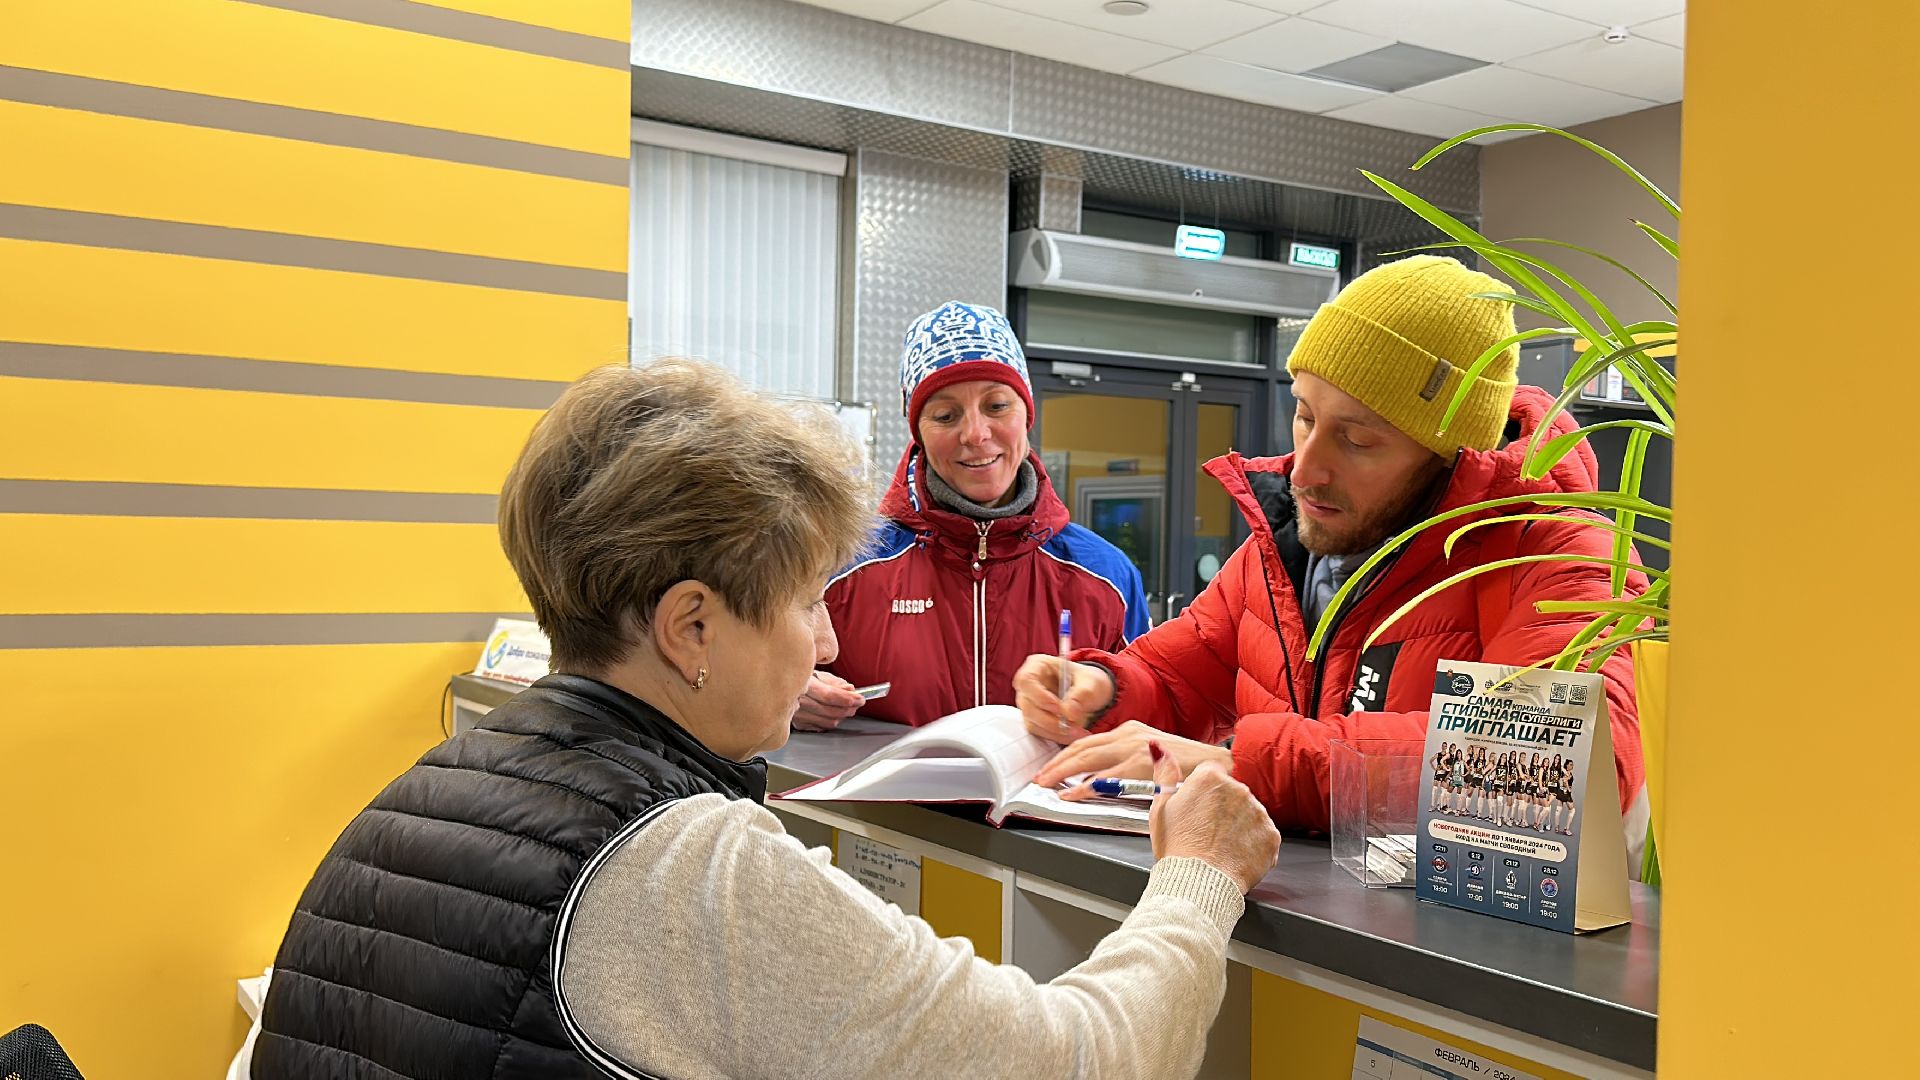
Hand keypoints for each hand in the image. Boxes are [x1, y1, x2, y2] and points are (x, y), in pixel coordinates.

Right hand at [792, 671, 862, 730]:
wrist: (778, 684)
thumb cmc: (799, 676)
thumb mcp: (816, 672)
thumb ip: (834, 682)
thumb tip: (850, 690)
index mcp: (801, 683)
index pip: (829, 695)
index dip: (848, 699)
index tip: (860, 698)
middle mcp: (796, 701)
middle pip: (830, 711)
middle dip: (848, 709)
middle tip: (857, 703)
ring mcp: (795, 715)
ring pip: (827, 722)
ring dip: (842, 716)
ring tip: (847, 708)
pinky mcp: (796, 724)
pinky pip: (821, 727)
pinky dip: (830, 721)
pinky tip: (832, 713)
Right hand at [1012, 654, 1114, 742]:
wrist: (1091, 694)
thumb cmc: (1088, 682)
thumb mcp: (1091, 683)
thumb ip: (1080, 695)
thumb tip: (1069, 714)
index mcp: (1038, 666)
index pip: (1026, 680)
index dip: (1039, 696)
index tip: (1058, 708)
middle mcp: (1029, 686)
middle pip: (1027, 705)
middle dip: (1050, 719)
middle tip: (1073, 725)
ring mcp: (1029, 704)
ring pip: (1032, 722)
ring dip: (1056, 731)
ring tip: (1079, 732)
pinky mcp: (1035, 720)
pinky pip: (1041, 732)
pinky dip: (1058, 736)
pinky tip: (1074, 735)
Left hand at [1033, 720, 1230, 789]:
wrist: (1223, 768)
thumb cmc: (1190, 769)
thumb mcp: (1154, 760)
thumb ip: (1128, 766)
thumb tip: (1102, 782)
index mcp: (1131, 731)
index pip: (1089, 741)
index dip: (1065, 755)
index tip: (1050, 767)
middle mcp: (1130, 733)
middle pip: (1082, 747)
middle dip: (1056, 763)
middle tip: (1039, 778)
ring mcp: (1135, 746)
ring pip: (1087, 758)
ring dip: (1062, 772)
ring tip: (1046, 785)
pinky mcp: (1141, 764)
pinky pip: (1105, 777)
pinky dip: (1084, 786)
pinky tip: (1072, 793)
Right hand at [1147, 742, 1279, 894]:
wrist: (1197, 884)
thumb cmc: (1176, 848)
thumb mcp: (1160, 807)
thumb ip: (1164, 772)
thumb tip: (1158, 748)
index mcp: (1210, 777)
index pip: (1211, 774)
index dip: (1202, 794)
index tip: (1197, 811)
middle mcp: (1239, 789)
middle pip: (1232, 792)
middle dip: (1222, 808)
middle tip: (1206, 832)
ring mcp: (1258, 812)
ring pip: (1249, 813)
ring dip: (1239, 826)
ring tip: (1219, 846)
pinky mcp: (1271, 836)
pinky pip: (1262, 835)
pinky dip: (1252, 844)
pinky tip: (1234, 855)